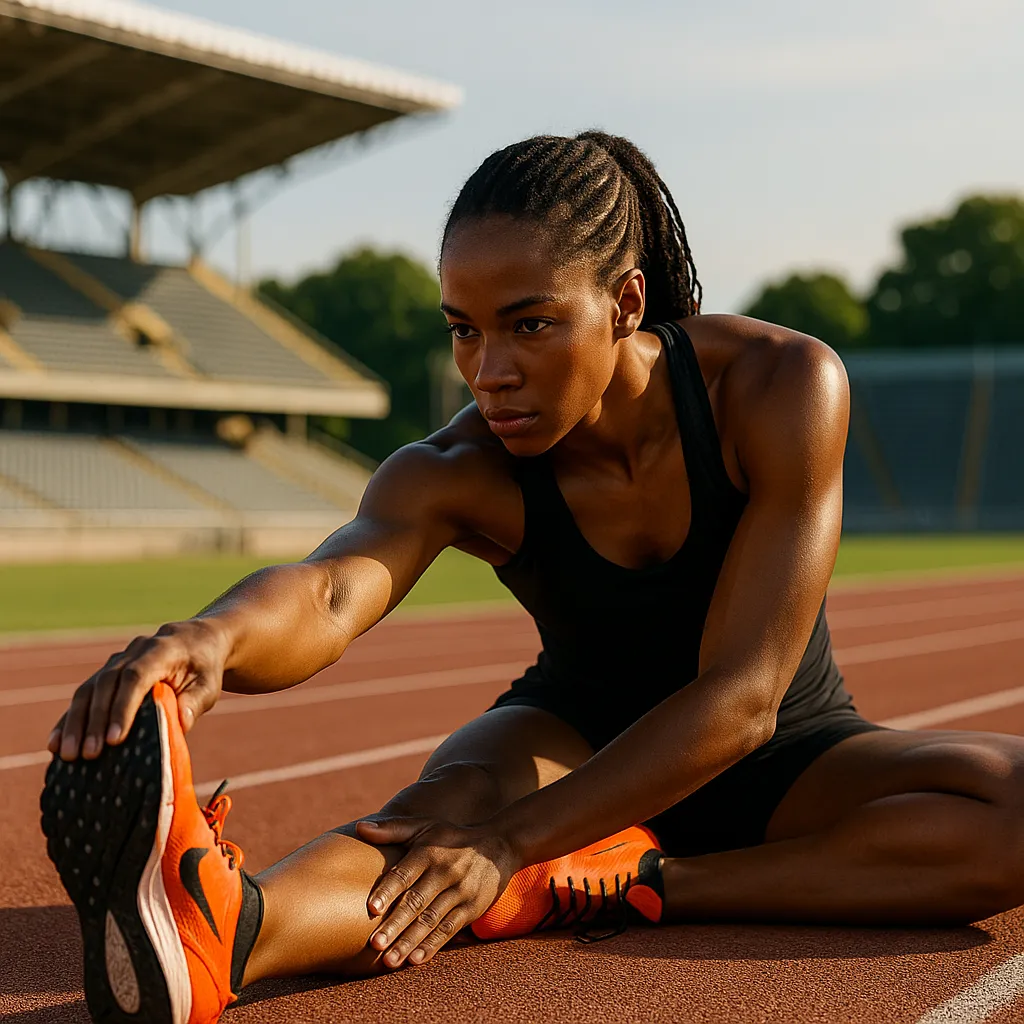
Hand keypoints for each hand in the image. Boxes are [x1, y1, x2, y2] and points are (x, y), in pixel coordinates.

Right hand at [47, 618, 229, 761]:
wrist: (195, 641)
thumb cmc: (204, 667)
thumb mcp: (210, 683)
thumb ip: (196, 701)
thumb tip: (182, 722)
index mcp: (161, 650)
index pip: (137, 677)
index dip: (123, 707)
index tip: (114, 739)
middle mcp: (133, 652)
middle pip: (106, 683)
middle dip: (95, 720)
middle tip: (89, 754)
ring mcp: (116, 661)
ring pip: (89, 689)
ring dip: (76, 722)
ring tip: (68, 755)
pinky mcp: (105, 674)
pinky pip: (82, 696)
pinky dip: (69, 720)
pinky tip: (56, 744)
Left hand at [356, 817, 520, 967]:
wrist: (499, 845)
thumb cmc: (451, 838)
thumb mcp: (425, 827)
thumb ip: (392, 829)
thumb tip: (359, 828)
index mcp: (429, 851)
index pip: (406, 873)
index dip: (389, 889)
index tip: (372, 908)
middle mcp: (445, 871)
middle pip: (417, 901)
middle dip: (395, 924)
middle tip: (374, 944)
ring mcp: (460, 891)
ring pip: (432, 920)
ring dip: (410, 941)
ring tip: (390, 960)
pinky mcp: (472, 908)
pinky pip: (450, 928)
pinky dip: (433, 945)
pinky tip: (416, 960)